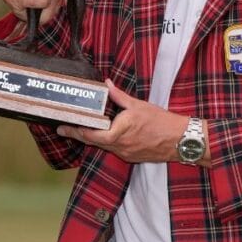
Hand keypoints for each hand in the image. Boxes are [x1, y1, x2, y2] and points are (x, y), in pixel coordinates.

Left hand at [56, 80, 189, 163]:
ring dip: (93, 138)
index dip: (75, 131)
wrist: (179, 140)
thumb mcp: (138, 105)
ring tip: (83, 129)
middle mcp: (119, 146)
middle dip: (79, 135)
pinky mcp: (131, 157)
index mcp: (118, 133)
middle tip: (64, 130)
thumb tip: (107, 84)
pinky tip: (106, 135)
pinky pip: (114, 149)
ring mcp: (125, 153)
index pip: (89, 134)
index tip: (63, 127)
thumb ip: (119, 96)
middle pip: (93, 142)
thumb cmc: (161, 122)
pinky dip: (107, 142)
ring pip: (103, 146)